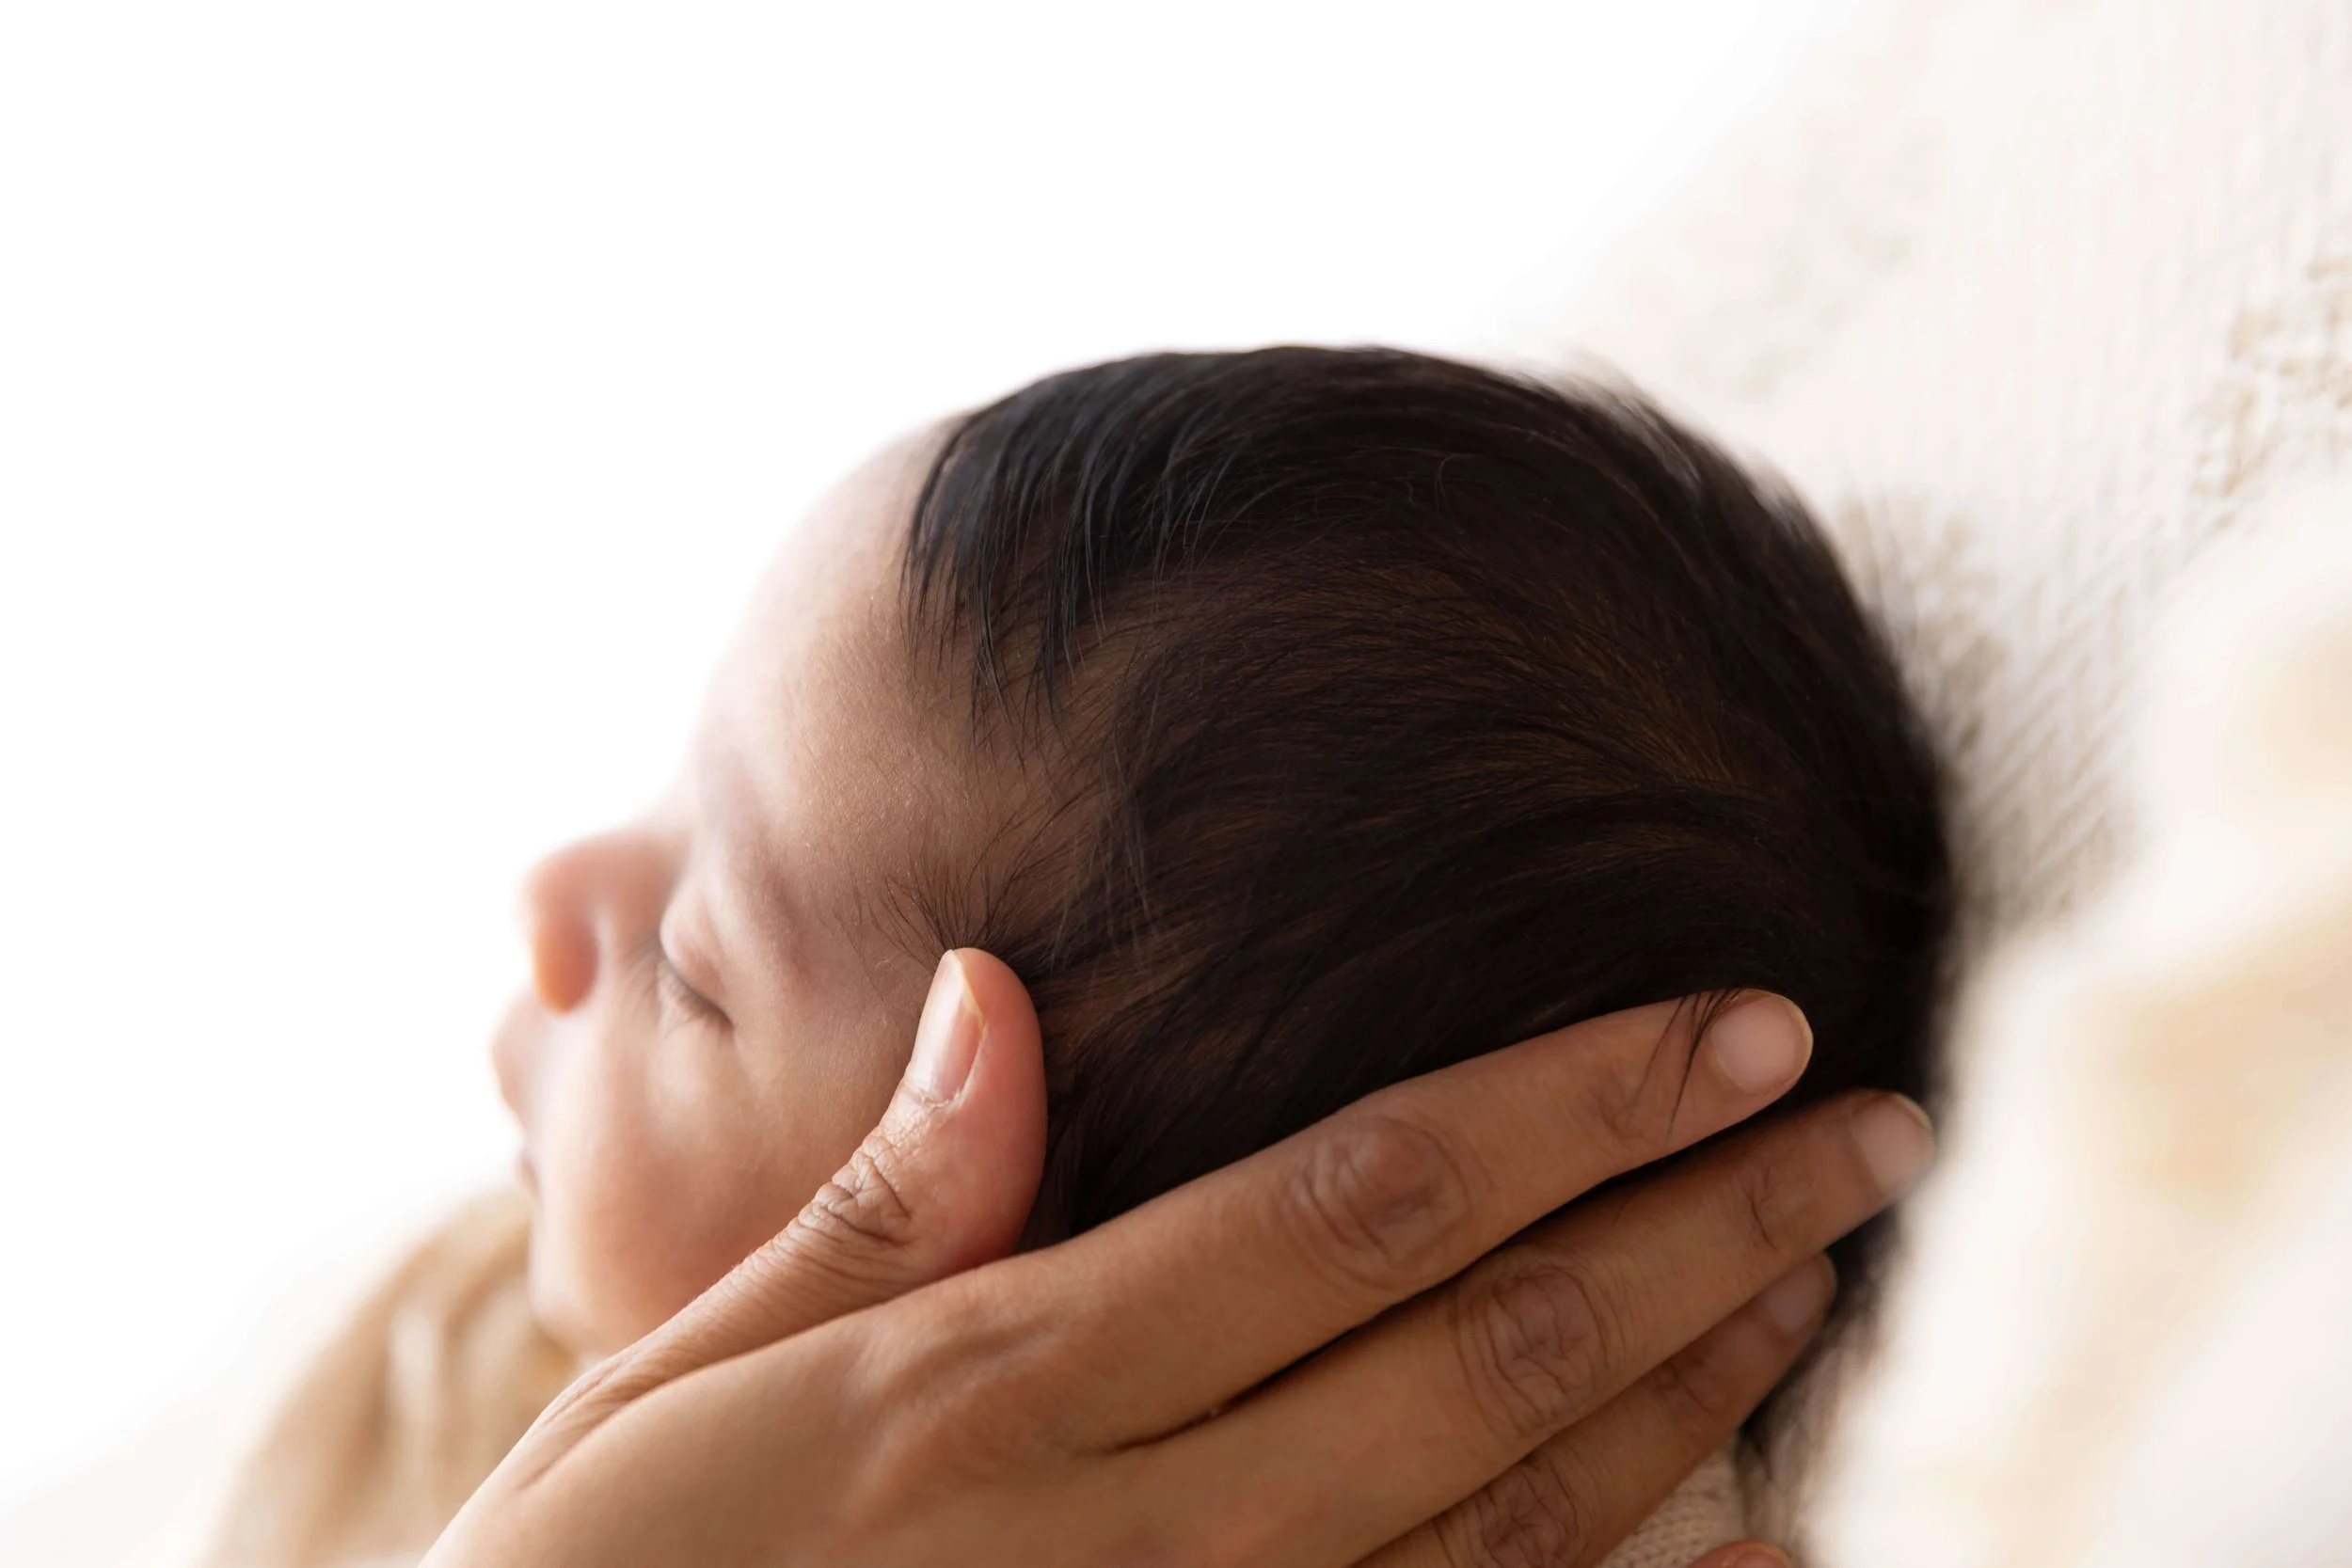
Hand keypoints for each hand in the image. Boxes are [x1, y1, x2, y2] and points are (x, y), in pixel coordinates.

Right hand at [428, 950, 1932, 1567]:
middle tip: (1865, 1119)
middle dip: (1700, 1219)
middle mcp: (1134, 1527)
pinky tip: (1733, 1520)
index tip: (1729, 1020)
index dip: (1566, 1104)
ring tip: (1819, 1267)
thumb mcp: (675, 1385)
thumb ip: (872, 1206)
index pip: (1355, 1201)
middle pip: (1487, 1344)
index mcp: (1003, 1384)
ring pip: (1512, 1516)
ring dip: (1694, 1385)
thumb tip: (996, 1003)